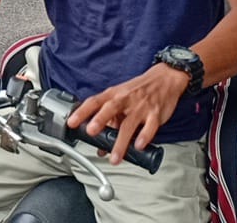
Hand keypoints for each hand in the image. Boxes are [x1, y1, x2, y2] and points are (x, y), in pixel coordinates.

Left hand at [66, 63, 188, 164]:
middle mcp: (126, 99)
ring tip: (114, 157)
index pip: (94, 102)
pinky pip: (150, 126)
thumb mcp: (121, 98)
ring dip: (121, 142)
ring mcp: (141, 106)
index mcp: (114, 94)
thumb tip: (99, 146)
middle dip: (100, 120)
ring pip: (129, 124)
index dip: (82, 112)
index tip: (71, 123)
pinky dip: (144, 136)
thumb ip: (110, 121)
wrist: (165, 78)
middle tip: (91, 132)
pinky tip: (138, 146)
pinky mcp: (155, 114)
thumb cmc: (139, 90)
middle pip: (111, 109)